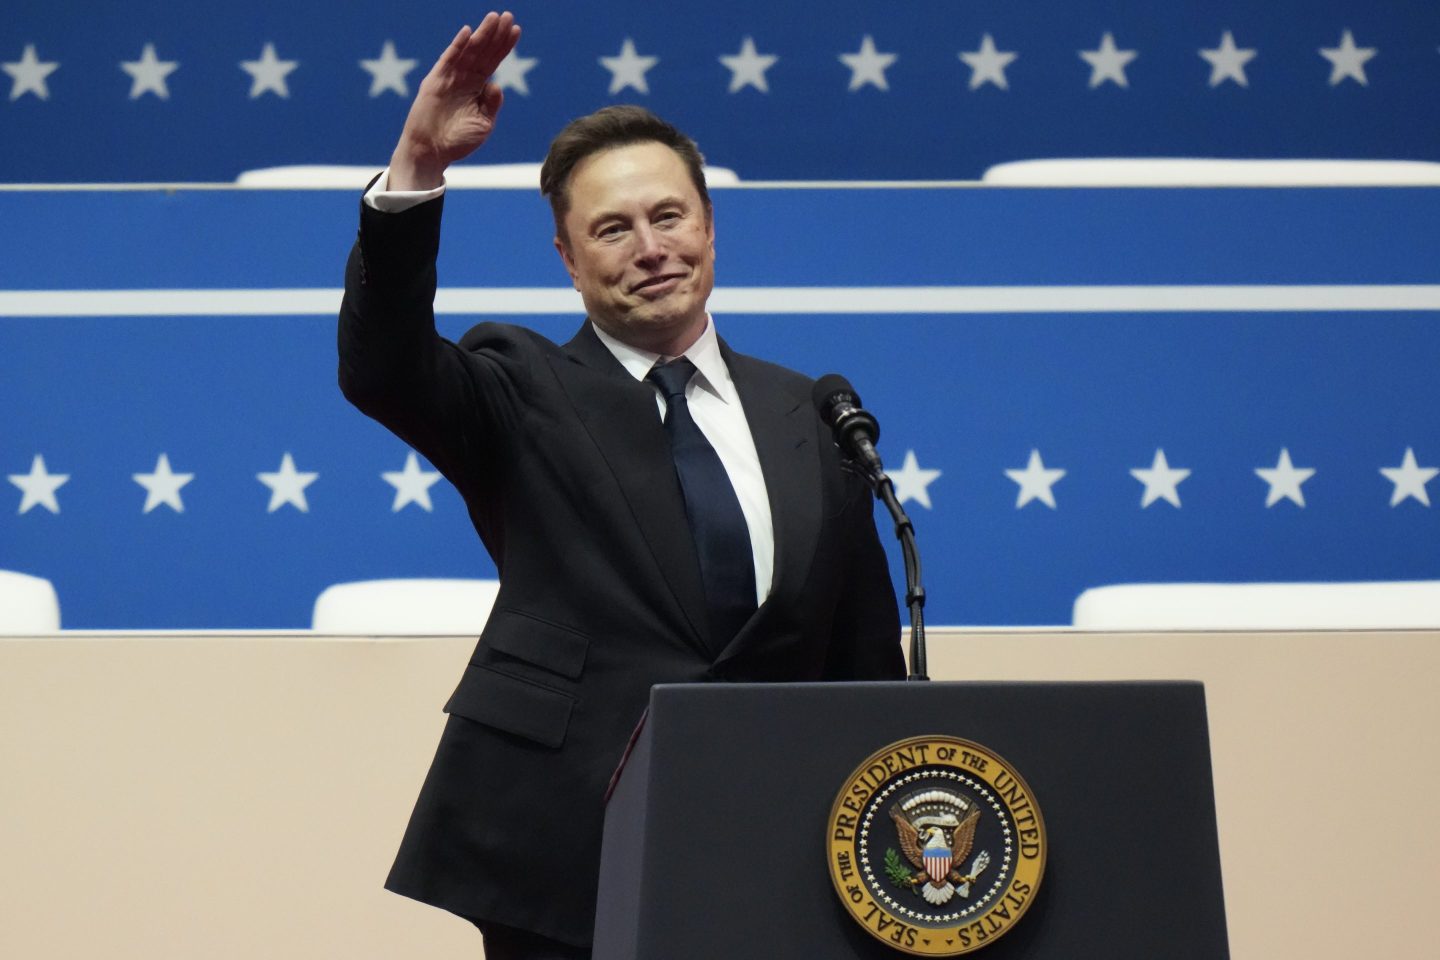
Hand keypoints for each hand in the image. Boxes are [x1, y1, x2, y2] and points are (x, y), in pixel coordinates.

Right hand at [388, 12, 520, 189]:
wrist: (432, 153)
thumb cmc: (457, 141)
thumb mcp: (483, 124)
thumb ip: (491, 104)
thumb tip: (497, 84)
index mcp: (477, 88)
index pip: (493, 61)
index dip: (504, 46)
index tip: (516, 30)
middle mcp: (464, 78)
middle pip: (483, 51)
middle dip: (495, 34)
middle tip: (508, 16)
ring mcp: (450, 78)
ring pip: (469, 51)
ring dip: (481, 34)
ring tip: (493, 18)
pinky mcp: (435, 81)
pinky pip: (448, 60)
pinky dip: (457, 46)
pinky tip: (468, 32)